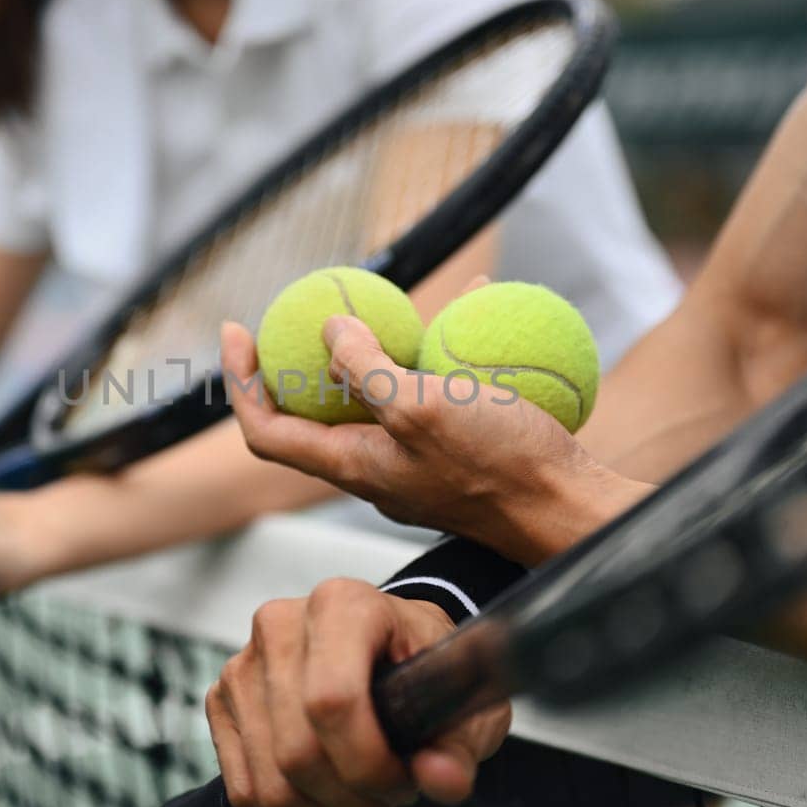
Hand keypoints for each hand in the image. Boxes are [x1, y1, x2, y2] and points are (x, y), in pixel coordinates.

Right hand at [206, 578, 509, 806]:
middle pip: (299, 752)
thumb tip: (443, 781)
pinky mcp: (221, 702)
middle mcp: (281, 624)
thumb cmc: (425, 668)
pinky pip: (245, 791)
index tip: (405, 781)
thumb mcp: (463, 700)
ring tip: (362, 801)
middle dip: (353, 800)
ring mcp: (242, 664)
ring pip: (271, 783)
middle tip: (390, 796)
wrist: (386, 648)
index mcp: (342, 604)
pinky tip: (325, 804)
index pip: (333, 701)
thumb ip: (459, 745)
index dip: (370, 764)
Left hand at [221, 318, 650, 563]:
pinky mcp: (456, 450)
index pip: (266, 430)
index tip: (237, 329)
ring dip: (375, 346)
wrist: (569, 509)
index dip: (240, 383)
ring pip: (376, 397)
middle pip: (312, 414)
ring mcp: (416, 461)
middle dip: (298, 360)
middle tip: (304, 306)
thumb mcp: (424, 408)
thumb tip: (328, 331)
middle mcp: (375, 468)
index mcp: (352, 466)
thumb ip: (366, 370)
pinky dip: (439, 350)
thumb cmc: (498, 464)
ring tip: (387, 297)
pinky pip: (432, 391)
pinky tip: (475, 301)